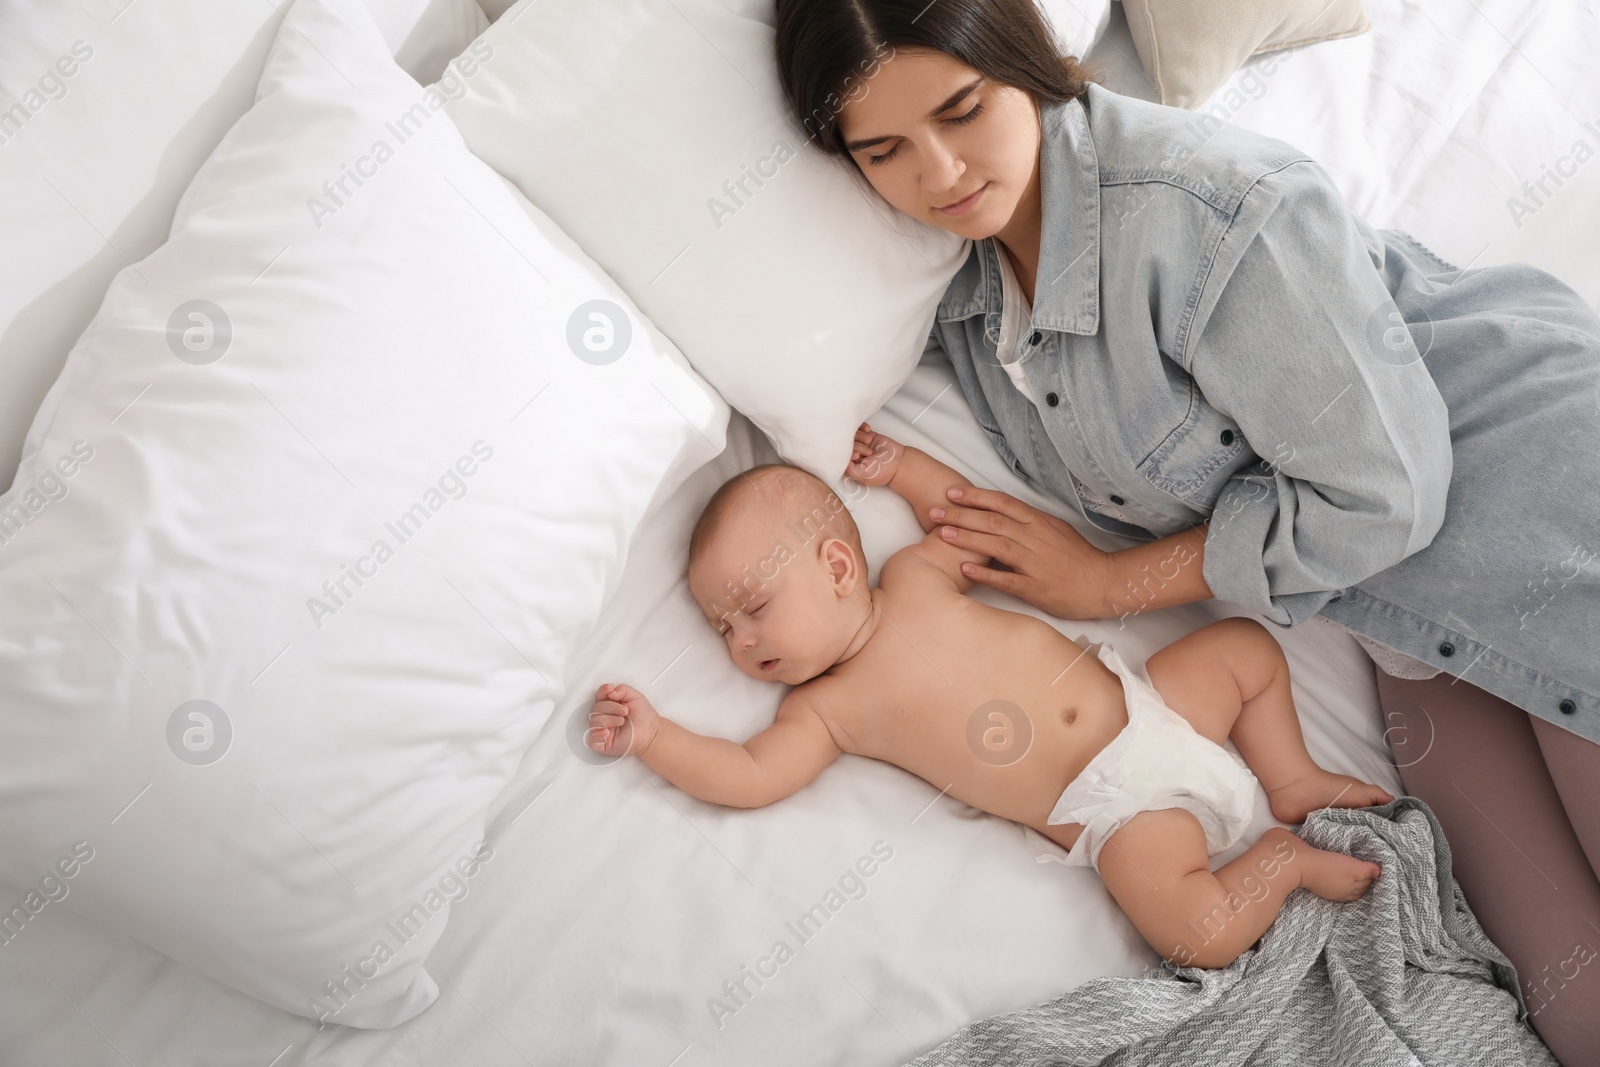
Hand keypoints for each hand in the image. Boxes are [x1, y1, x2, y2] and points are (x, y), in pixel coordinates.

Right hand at [588, 682, 660, 757]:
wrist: (651, 733)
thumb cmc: (644, 717)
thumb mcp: (636, 697)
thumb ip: (622, 689)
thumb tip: (610, 691)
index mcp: (610, 705)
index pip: (599, 696)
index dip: (603, 692)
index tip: (610, 689)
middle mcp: (605, 717)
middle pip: (596, 708)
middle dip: (611, 707)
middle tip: (625, 711)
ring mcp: (603, 730)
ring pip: (594, 722)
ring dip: (608, 720)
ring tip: (621, 721)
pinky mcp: (603, 743)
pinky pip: (592, 741)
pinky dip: (597, 735)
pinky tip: (607, 732)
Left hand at [846, 422, 901, 487]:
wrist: (899, 463)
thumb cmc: (883, 473)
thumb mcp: (862, 476)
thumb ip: (847, 469)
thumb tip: (839, 460)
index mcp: (850, 465)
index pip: (840, 454)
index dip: (846, 452)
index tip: (856, 456)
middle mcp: (854, 455)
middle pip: (846, 443)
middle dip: (857, 446)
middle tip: (868, 452)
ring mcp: (861, 445)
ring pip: (852, 434)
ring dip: (860, 436)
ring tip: (869, 441)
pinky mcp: (868, 437)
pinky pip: (859, 428)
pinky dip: (862, 427)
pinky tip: (868, 431)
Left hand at [930, 486, 1112, 619]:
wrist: (1103, 583)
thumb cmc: (1077, 557)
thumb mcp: (1054, 530)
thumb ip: (1028, 522)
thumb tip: (1000, 513)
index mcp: (1039, 522)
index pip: (1002, 502)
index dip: (975, 496)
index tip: (952, 492)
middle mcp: (1035, 538)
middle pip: (992, 520)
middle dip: (961, 514)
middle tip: (934, 511)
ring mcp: (1035, 562)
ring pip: (996, 545)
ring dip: (967, 538)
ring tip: (941, 534)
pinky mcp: (1036, 587)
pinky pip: (1007, 579)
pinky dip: (985, 573)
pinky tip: (964, 569)